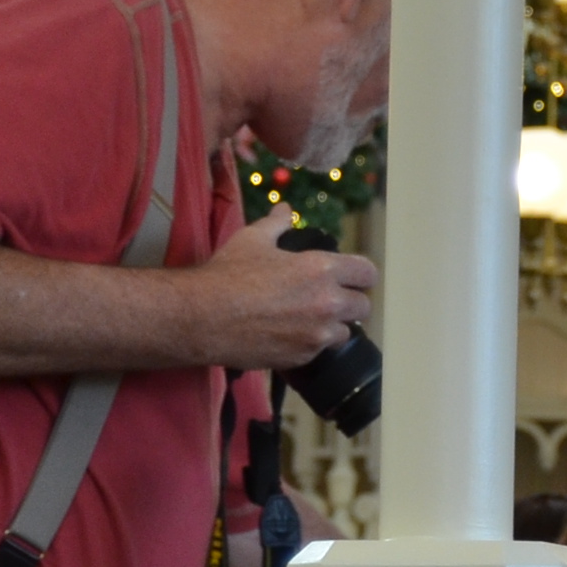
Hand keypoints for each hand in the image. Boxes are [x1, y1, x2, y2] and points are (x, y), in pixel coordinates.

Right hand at [187, 208, 372, 370]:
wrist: (199, 318)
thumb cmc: (226, 274)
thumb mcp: (252, 239)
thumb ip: (277, 224)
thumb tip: (286, 209)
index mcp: (321, 270)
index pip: (367, 273)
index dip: (359, 274)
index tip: (349, 277)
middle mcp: (327, 303)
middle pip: (363, 305)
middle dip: (349, 301)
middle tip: (326, 299)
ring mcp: (316, 334)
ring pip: (344, 332)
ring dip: (332, 326)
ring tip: (307, 320)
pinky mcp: (302, 357)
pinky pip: (319, 351)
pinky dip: (309, 344)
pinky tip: (288, 335)